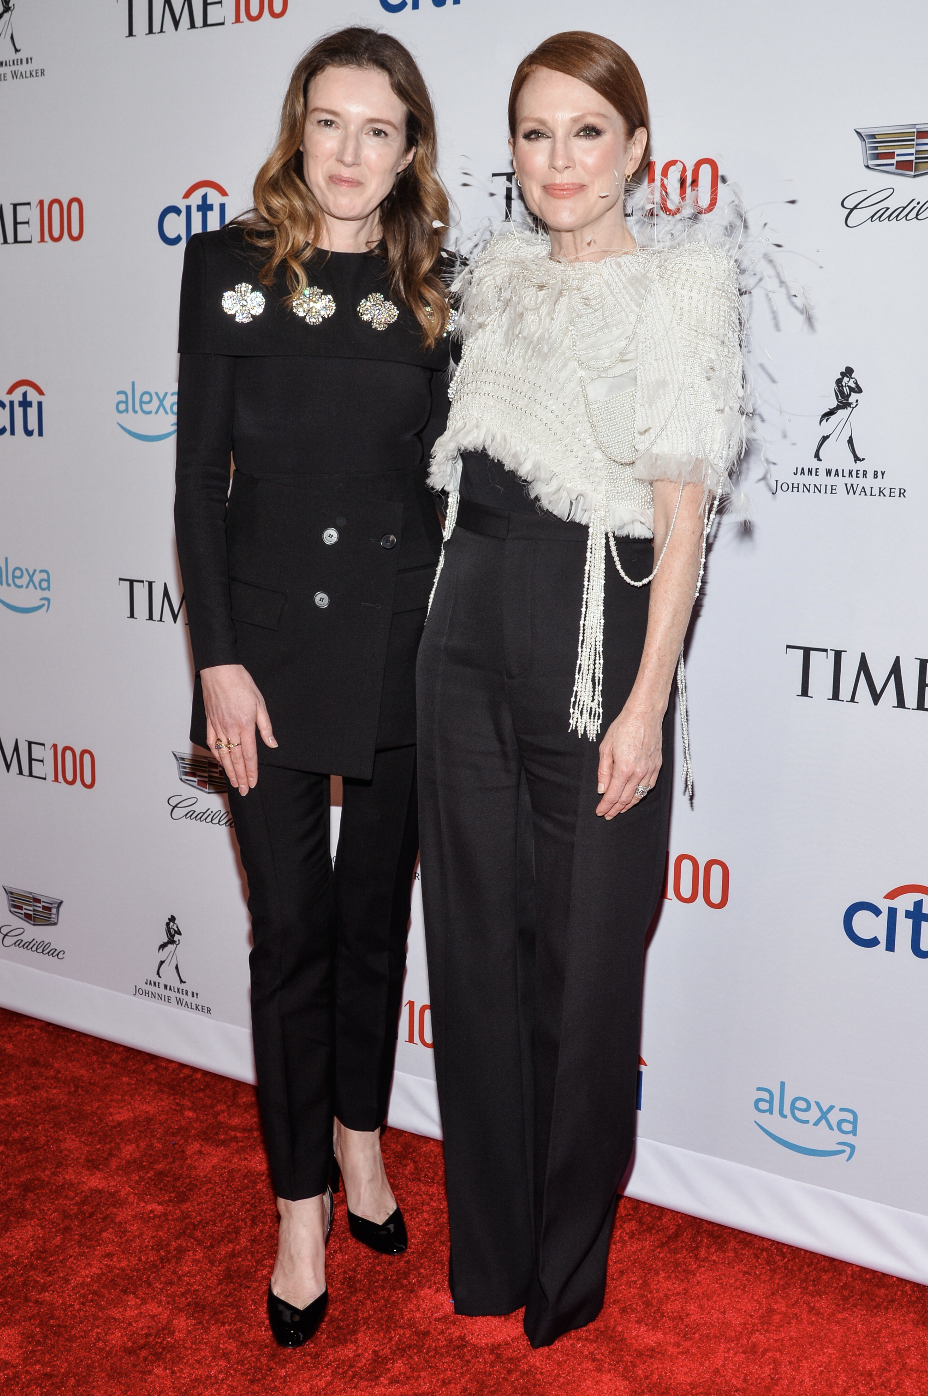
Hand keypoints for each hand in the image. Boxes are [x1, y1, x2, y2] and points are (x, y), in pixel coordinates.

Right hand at [201, 663, 276, 795]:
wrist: (220, 670)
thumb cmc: (241, 683)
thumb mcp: (260, 703)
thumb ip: (266, 726)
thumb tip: (272, 744)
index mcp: (245, 725)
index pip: (249, 755)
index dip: (252, 771)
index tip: (253, 783)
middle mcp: (230, 729)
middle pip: (236, 759)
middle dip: (241, 777)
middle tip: (244, 791)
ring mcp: (218, 726)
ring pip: (223, 754)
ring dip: (229, 771)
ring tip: (233, 783)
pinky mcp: (209, 721)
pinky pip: (212, 743)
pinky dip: (216, 755)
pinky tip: (221, 763)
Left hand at [596, 702, 662, 818]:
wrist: (644, 715)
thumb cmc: (624, 727)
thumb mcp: (605, 748)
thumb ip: (603, 771)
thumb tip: (601, 789)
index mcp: (623, 769)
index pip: (613, 795)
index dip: (605, 806)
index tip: (600, 812)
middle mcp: (638, 773)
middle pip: (625, 799)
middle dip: (615, 809)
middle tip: (607, 815)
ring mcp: (649, 770)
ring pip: (638, 795)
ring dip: (628, 805)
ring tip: (619, 810)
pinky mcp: (657, 766)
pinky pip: (649, 786)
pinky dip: (640, 794)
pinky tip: (634, 797)